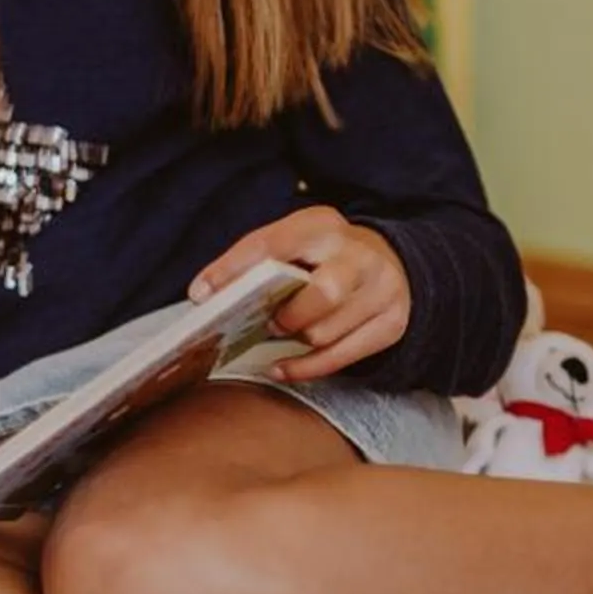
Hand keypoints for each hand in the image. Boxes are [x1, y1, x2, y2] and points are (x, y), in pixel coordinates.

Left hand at [192, 206, 409, 382]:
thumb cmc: (323, 257)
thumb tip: (206, 295)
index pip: (274, 244)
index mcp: (323, 225)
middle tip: (268, 322)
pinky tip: (281, 367)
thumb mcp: (295, 242)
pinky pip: (341, 357)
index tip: (202, 293)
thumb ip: (257, 261)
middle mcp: (359, 255)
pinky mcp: (391, 324)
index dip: (234, 269)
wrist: (388, 262)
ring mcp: (382, 290)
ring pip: (328, 332)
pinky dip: (305, 368)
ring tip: (281, 333)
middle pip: (324, 292)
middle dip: (288, 315)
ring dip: (296, 340)